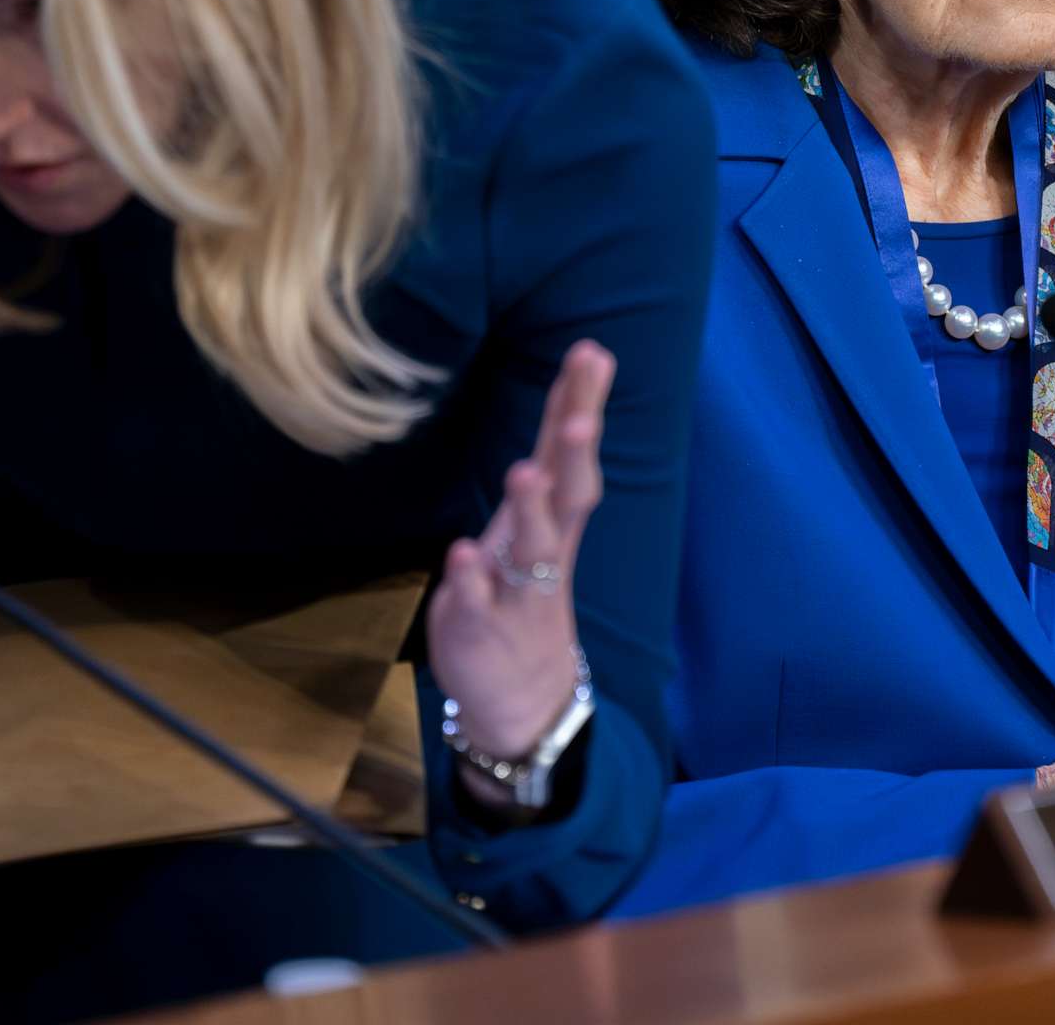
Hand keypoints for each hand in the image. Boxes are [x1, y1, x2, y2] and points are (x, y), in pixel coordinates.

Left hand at [428, 341, 612, 766]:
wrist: (521, 702)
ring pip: (530, 550)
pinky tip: (462, 557)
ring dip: (529, 511)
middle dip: (574, 456)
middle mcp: (543, 552)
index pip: (569, 454)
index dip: (580, 404)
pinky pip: (478, 604)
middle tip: (580, 417)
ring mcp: (517, 593)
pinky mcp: (482, 630)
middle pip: (569, 497)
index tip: (592, 353)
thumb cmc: (519, 598)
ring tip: (523, 473)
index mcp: (552, 522)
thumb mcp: (534, 530)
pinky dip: (472, 581)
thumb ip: (548, 475)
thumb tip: (572, 406)